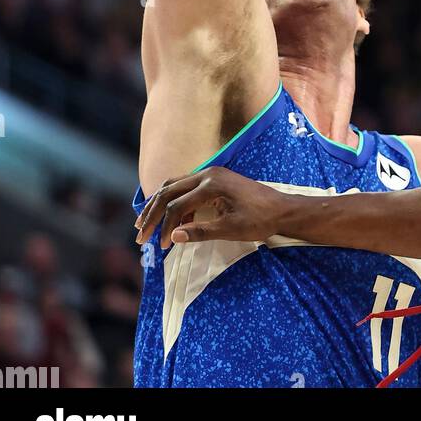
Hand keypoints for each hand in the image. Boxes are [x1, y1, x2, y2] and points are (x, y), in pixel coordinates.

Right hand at [135, 166, 313, 246]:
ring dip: (158, 205)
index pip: (177, 205)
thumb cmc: (260, 220)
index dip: (165, 227)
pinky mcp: (213, 179)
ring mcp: (210, 174)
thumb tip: (172, 237)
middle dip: (152, 213)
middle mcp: (208, 173)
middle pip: (169, 191)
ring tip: (144, 225)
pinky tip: (171, 222)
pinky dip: (173, 203)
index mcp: (212, 184)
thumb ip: (201, 232)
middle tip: (139, 235)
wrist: (282, 209)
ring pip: (174, 186)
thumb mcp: (231, 230)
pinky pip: (185, 187)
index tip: (161, 247)